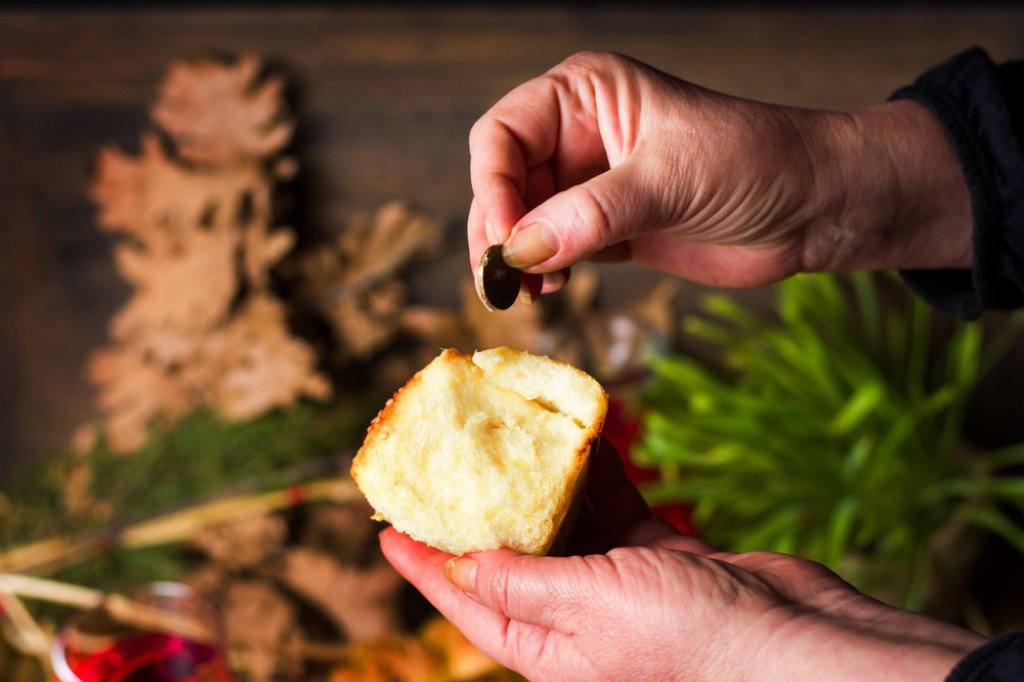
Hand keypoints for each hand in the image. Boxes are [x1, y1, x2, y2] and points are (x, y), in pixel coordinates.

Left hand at [381, 439, 985, 680]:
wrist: (795, 637)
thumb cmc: (694, 639)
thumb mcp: (589, 608)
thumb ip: (520, 583)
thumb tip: (454, 565)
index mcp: (549, 648)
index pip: (465, 602)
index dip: (423, 566)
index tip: (387, 529)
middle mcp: (575, 618)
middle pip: (509, 556)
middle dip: (480, 510)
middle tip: (449, 463)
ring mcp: (617, 584)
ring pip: (563, 523)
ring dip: (542, 480)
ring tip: (513, 434)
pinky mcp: (656, 554)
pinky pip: (613, 506)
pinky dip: (599, 474)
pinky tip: (585, 440)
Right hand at [467, 52, 971, 300]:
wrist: (814, 207)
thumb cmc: (756, 163)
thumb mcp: (672, 180)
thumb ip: (593, 212)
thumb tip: (521, 249)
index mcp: (587, 94)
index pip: (504, 135)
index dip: (495, 187)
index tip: (507, 240)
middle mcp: (579, 135)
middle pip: (503, 181)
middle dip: (499, 230)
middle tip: (505, 280)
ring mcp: (590, 184)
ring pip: (522, 221)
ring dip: (516, 258)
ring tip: (531, 291)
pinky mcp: (606, 228)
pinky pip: (553, 250)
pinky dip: (543, 272)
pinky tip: (553, 289)